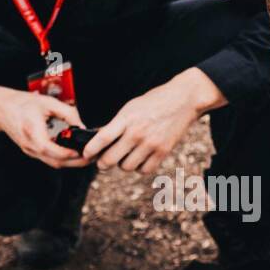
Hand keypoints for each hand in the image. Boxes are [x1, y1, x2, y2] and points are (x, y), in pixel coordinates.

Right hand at [0, 84, 90, 168]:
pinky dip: (62, 159)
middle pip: (57, 162)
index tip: (86, 151)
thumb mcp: (48, 103)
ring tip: (86, 157)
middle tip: (92, 158)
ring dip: (70, 163)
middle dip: (77, 163)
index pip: (55, 152)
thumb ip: (68, 113)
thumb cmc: (22, 104)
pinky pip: (48, 159)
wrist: (1, 109)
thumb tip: (83, 126)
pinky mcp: (31, 151)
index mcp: (34, 133)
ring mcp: (30, 151)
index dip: (72, 154)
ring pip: (53, 163)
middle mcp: (31, 146)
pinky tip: (72, 153)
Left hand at [84, 68, 224, 173]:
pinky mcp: (163, 152)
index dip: (90, 150)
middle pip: (110, 159)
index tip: (86, 154)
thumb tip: (98, 140)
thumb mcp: (131, 108)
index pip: (102, 139)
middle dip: (103, 163)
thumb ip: (116, 124)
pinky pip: (144, 170)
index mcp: (126, 118)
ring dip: (123, 164)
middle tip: (102, 162)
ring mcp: (150, 144)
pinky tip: (140, 159)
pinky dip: (139, 168)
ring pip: (126, 167)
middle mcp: (137, 133)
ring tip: (126, 156)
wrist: (183, 99)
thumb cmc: (154, 102)